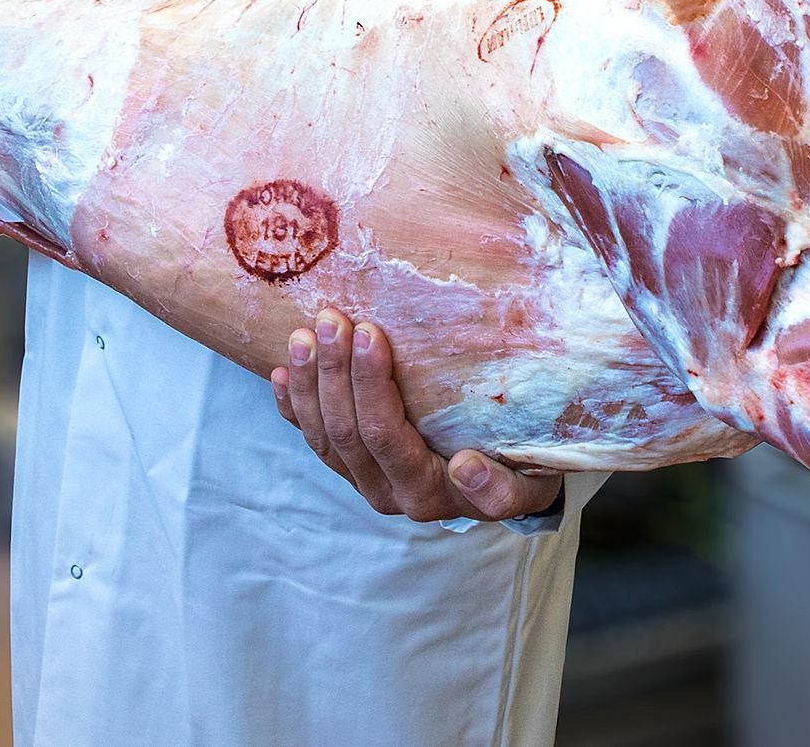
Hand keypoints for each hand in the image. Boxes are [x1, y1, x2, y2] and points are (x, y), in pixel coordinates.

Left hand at [270, 307, 561, 522]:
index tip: (371, 332)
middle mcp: (389, 493)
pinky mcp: (351, 468)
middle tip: (332, 317)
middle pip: (346, 431)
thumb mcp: (530, 482)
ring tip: (304, 332)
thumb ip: (502, 488)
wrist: (509, 484)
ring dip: (309, 381)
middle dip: (335, 370)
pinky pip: (311, 438)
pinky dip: (292, 405)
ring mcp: (366, 481)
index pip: (384, 435)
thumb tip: (465, 467)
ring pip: (322, 435)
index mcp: (428, 493)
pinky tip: (280, 372)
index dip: (369, 384)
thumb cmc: (522, 468)